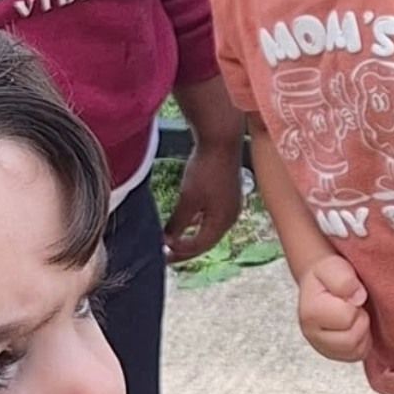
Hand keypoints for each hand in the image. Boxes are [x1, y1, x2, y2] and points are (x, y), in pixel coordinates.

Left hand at [163, 143, 242, 261]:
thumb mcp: (187, 200)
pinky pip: (212, 215)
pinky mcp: (228, 193)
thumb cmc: (205, 170)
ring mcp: (231, 204)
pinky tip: (186, 219)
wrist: (221, 140)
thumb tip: (167, 240)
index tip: (161, 252)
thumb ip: (177, 224)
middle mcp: (231, 215)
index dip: (180, 251)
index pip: (200, 246)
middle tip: (166, 253)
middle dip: (186, 247)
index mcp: (223, 221)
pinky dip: (198, 221)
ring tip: (174, 239)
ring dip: (192, 234)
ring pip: (209, 228)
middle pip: (207, 240)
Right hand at [297, 254, 371, 362]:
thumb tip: (358, 299)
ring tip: (355, 313)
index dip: (356, 302)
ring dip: (363, 331)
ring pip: (355, 351)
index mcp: (311, 313)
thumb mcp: (334, 267)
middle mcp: (312, 335)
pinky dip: (362, 341)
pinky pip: (356, 355)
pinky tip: (356, 324)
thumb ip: (344, 280)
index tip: (351, 291)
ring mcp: (322, 347)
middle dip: (361, 320)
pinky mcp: (333, 353)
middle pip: (351, 340)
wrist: (321, 279)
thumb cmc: (328, 272)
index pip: (348, 318)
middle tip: (355, 304)